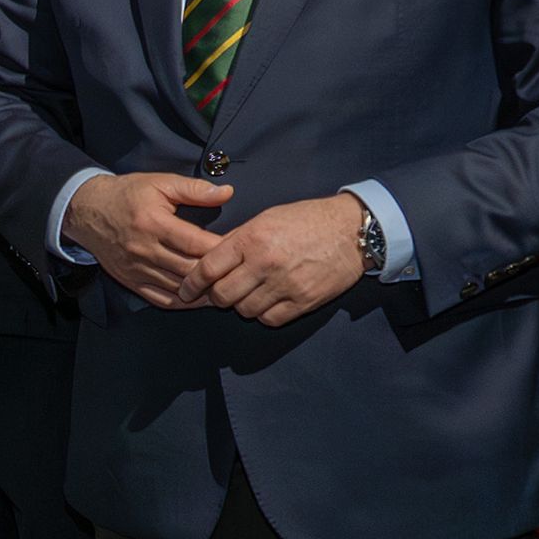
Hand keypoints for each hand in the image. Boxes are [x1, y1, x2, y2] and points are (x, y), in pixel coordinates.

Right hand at [67, 170, 234, 308]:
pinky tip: (198, 298)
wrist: (86, 210)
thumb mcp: (159, 183)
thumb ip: (194, 189)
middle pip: (189, 269)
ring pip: (178, 288)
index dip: (221, 248)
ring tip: (225, 286)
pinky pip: (161, 299)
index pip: (195, 243)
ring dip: (203, 291)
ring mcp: (136, 269)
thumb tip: (227, 192)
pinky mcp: (130, 281)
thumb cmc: (125, 194)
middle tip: (239, 271)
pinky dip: (183, 302)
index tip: (240, 248)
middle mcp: (144, 249)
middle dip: (217, 272)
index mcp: (153, 223)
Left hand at [183, 191, 371, 328]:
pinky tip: (268, 301)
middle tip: (221, 291)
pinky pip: (269, 319)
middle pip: (222, 295)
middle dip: (216, 296)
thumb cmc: (307, 220)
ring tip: (250, 292)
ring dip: (242, 304)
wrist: (352, 230)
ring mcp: (285, 284)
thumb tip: (209, 259)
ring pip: (244, 310)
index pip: (208, 268)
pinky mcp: (303, 301)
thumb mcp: (266, 218)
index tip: (186, 290)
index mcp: (252, 239)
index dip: (192, 283)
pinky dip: (264, 313)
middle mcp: (265, 263)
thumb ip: (237, 240)